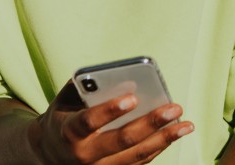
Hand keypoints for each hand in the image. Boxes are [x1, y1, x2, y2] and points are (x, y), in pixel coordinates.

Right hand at [28, 81, 193, 164]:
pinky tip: (174, 133)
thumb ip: (87, 88)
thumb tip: (122, 78)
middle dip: (150, 124)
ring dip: (164, 139)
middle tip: (173, 108)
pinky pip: (139, 163)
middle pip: (121, 141)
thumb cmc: (64, 117)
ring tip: (186, 124)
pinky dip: (158, 147)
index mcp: (69, 132)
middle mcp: (84, 155)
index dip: (110, 110)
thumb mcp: (66, 100)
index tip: (133, 97)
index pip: (89, 121)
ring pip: (136, 156)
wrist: (48, 153)